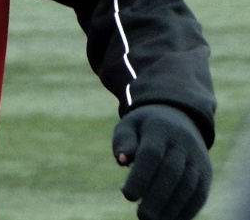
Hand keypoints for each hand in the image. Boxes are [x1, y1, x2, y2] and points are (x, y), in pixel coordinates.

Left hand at [113, 104, 210, 219]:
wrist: (178, 118)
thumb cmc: (144, 128)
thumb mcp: (130, 126)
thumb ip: (124, 142)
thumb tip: (121, 160)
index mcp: (160, 128)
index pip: (151, 154)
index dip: (140, 176)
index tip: (127, 195)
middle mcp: (182, 143)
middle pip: (172, 172)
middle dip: (157, 197)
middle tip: (142, 216)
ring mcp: (197, 158)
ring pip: (189, 185)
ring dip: (173, 207)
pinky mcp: (206, 173)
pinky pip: (200, 194)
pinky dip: (188, 210)